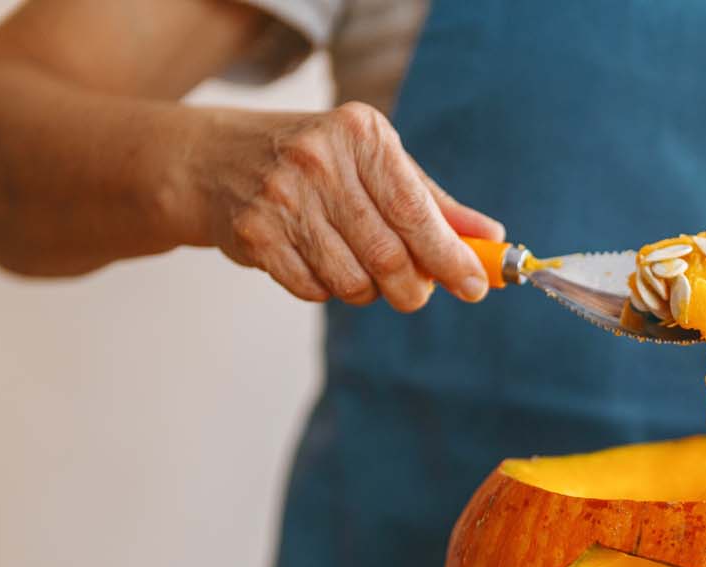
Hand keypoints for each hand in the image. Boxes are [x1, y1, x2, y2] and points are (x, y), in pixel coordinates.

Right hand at [191, 102, 504, 310]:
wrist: (214, 159)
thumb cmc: (316, 162)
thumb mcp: (375, 163)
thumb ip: (434, 204)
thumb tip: (491, 238)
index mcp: (359, 134)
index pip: (415, 211)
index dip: (449, 257)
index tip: (475, 286)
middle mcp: (319, 160)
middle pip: (388, 255)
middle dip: (413, 288)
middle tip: (417, 292)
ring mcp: (281, 197)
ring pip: (352, 280)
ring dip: (369, 291)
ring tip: (362, 269)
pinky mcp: (254, 233)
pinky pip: (314, 290)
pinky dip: (328, 289)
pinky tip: (321, 263)